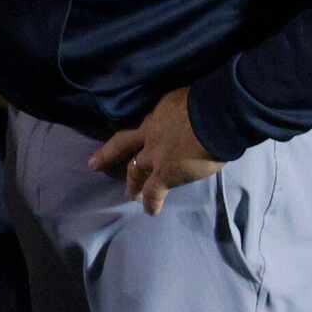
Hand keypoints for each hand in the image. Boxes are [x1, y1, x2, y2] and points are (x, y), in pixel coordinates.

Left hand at [87, 88, 221, 214]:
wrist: (215, 116)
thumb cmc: (212, 102)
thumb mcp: (194, 100)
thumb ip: (191, 113)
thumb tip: (200, 120)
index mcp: (160, 112)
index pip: (148, 123)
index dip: (141, 131)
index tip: (137, 136)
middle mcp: (151, 133)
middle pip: (125, 144)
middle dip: (110, 154)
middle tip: (95, 163)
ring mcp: (154, 155)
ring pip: (135, 169)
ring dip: (132, 182)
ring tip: (129, 194)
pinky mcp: (164, 173)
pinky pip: (153, 192)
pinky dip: (151, 202)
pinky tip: (150, 211)